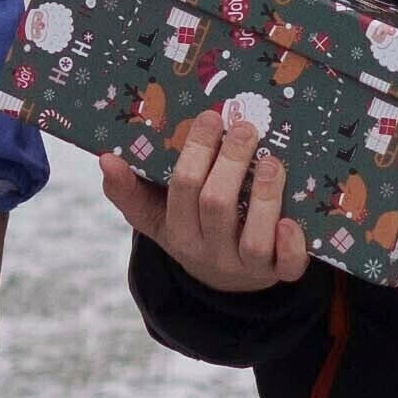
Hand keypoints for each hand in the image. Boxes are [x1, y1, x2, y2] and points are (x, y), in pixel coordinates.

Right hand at [116, 103, 312, 299]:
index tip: (211, 117)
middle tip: (245, 128)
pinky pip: (287, 266)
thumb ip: (127, 190)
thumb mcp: (154, 215)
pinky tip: (291, 221)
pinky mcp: (277, 274)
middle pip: (216, 205)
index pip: (183, 188)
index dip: (197, 151)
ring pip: (253, 239)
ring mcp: (245, 265)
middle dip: (231, 162)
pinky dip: (291, 245)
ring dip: (264, 196)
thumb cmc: (190, 228)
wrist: (223, 280)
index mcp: (178, 230)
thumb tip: (106, 159)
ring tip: (271, 161)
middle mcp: (209, 250)